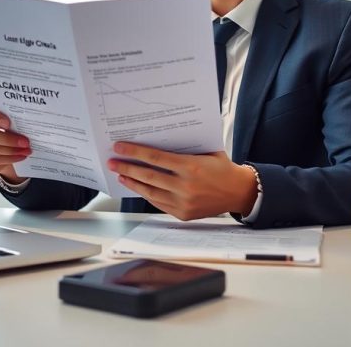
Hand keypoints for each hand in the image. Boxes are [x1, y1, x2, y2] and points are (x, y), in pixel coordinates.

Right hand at [0, 103, 30, 182]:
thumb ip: (8, 115)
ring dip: (11, 150)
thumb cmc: (1, 124)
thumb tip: (25, 120)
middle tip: (25, 141)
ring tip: (26, 150)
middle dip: (7, 139)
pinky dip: (9, 159)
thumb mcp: (3, 115)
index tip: (8, 123)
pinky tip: (20, 156)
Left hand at [106, 142, 257, 220]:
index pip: (155, 158)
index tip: (119, 147)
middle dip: (127, 167)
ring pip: (150, 192)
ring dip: (132, 182)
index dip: (134, 152)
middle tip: (112, 161)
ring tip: (120, 174)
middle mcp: (185, 186)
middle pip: (148, 176)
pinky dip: (146, 194)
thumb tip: (158, 136)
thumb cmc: (221, 167)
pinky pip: (158, 203)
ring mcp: (183, 202)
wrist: (238, 192)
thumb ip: (185, 146)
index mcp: (190, 166)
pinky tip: (138, 186)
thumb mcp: (206, 150)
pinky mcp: (182, 214)